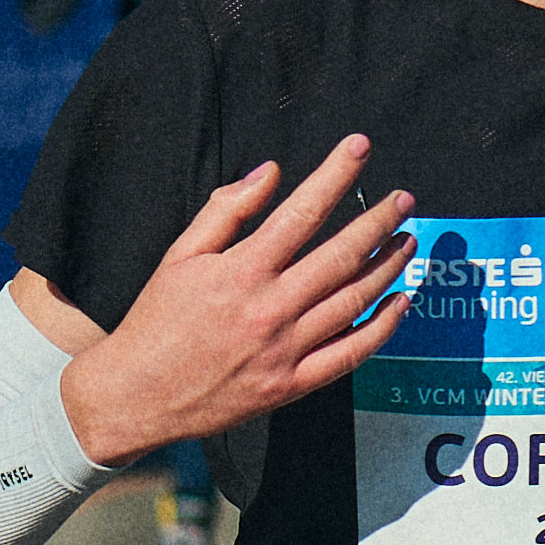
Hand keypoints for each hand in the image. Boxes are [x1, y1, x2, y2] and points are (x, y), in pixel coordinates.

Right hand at [56, 140, 418, 470]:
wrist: (135, 396)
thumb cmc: (156, 320)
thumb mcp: (180, 256)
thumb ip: (226, 210)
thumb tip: (270, 172)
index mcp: (240, 271)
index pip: (302, 211)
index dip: (336, 175)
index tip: (360, 148)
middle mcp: (268, 309)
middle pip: (341, 256)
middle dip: (378, 222)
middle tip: (404, 199)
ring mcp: (284, 351)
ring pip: (353, 301)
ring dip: (388, 267)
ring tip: (408, 241)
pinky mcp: (291, 385)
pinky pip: (349, 354)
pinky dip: (381, 328)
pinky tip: (399, 302)